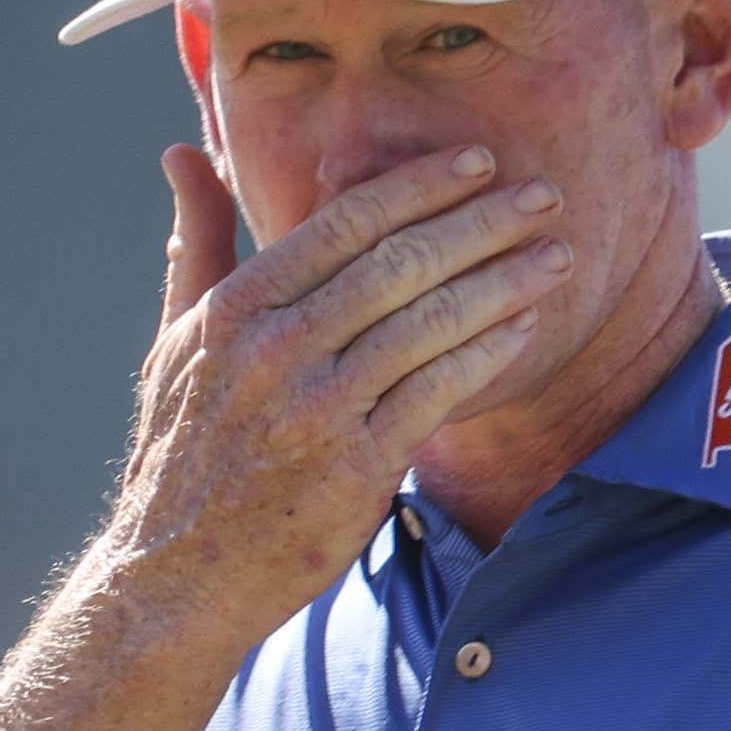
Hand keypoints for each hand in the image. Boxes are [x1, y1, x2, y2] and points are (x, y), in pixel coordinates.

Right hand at [97, 141, 572, 650]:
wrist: (175, 578)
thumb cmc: (180, 456)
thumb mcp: (173, 341)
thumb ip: (196, 246)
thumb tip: (183, 152)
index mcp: (235, 309)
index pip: (344, 224)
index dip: (420, 187)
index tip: (478, 162)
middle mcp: (275, 350)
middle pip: (399, 263)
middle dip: (482, 223)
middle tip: (545, 196)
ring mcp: (318, 409)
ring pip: (429, 323)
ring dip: (503, 284)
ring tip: (557, 259)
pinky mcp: (356, 467)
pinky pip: (437, 393)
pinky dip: (486, 355)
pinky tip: (525, 329)